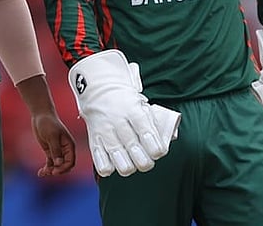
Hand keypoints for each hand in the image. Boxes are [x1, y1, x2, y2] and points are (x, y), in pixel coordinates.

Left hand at [31, 111, 75, 176]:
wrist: (41, 117)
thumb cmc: (48, 123)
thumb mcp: (52, 137)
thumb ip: (56, 150)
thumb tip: (59, 163)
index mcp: (69, 145)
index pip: (71, 161)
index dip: (64, 168)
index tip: (54, 171)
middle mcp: (65, 149)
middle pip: (65, 165)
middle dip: (58, 170)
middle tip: (48, 172)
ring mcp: (57, 151)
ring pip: (57, 166)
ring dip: (51, 171)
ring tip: (42, 172)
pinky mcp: (50, 151)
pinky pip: (50, 163)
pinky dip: (46, 168)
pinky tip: (40, 172)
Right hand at [69, 50, 179, 176]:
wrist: (99, 93)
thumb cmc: (127, 103)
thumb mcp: (143, 106)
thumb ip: (155, 122)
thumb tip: (169, 139)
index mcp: (133, 110)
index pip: (147, 133)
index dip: (156, 148)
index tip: (159, 153)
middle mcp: (118, 121)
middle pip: (134, 149)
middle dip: (145, 161)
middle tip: (148, 161)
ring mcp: (104, 132)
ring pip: (119, 160)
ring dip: (130, 167)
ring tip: (134, 164)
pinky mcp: (94, 141)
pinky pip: (101, 164)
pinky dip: (110, 169)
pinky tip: (116, 163)